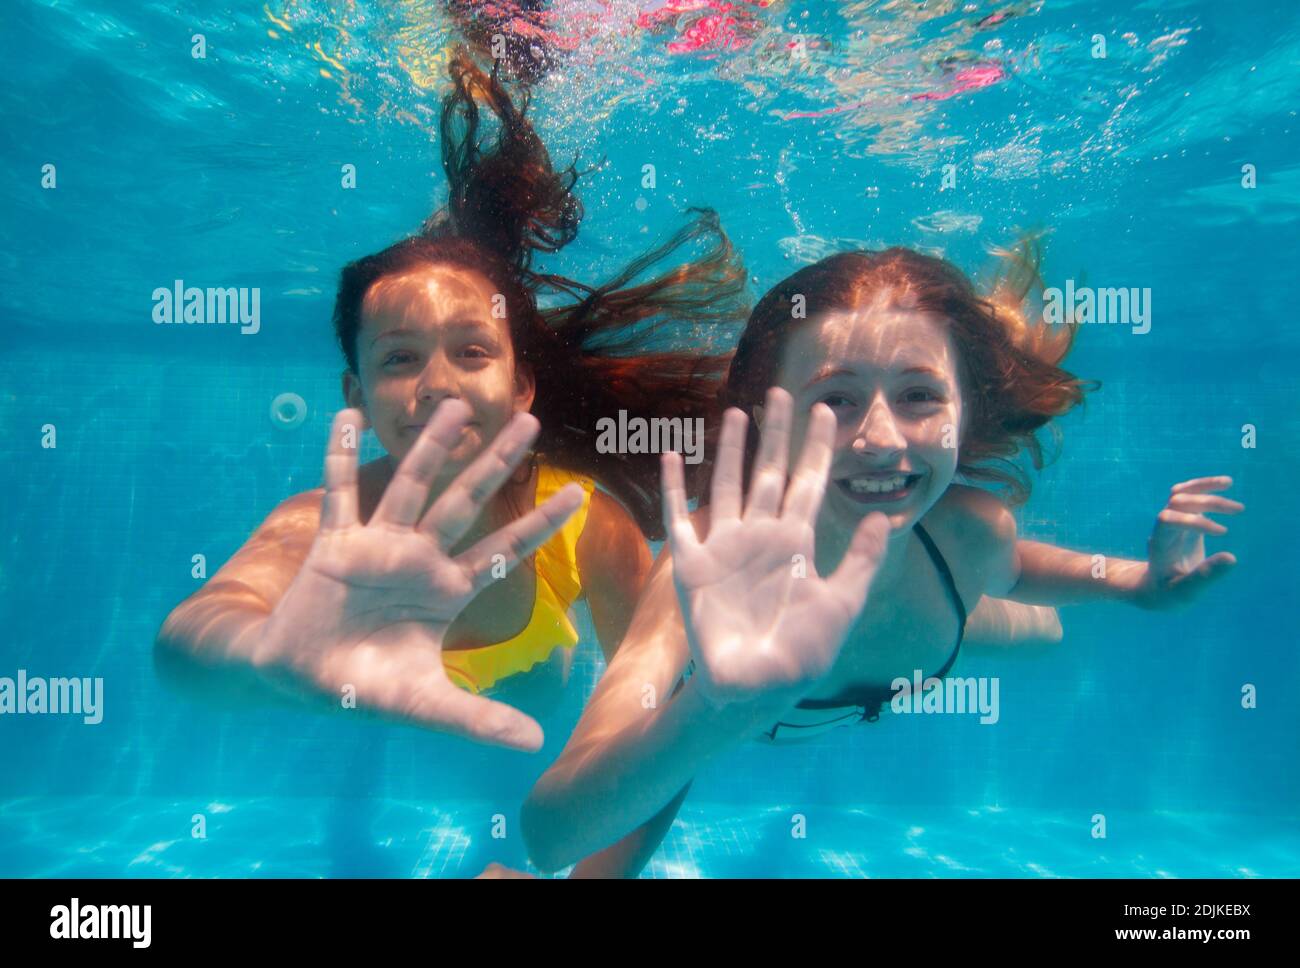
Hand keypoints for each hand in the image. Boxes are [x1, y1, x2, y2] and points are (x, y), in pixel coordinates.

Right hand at [252, 399, 583, 750]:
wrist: (296, 681)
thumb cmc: (362, 688)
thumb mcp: (426, 704)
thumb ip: (477, 719)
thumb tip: (535, 744)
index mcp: (446, 590)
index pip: (504, 549)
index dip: (539, 522)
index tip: (577, 491)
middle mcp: (418, 558)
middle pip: (466, 501)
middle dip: (495, 462)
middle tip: (530, 419)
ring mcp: (376, 546)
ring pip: (409, 484)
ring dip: (430, 447)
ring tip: (455, 405)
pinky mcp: (333, 544)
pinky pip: (337, 492)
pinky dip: (337, 455)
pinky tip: (344, 414)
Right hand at [660, 388, 890, 712]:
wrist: (756, 687)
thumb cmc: (803, 652)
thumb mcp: (843, 604)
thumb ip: (863, 560)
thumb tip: (888, 516)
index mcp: (796, 542)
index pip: (808, 482)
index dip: (817, 447)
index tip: (825, 411)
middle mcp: (761, 536)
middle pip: (769, 472)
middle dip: (777, 434)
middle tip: (781, 393)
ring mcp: (725, 547)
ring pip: (729, 484)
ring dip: (732, 450)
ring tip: (738, 412)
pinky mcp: (692, 564)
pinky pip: (680, 517)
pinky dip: (674, 486)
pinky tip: (672, 455)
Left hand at [1136, 476, 1242, 609]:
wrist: (1154, 589)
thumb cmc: (1167, 594)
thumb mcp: (1185, 592)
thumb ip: (1204, 577)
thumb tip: (1232, 558)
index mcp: (1160, 544)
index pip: (1168, 519)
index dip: (1194, 521)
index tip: (1222, 532)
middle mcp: (1163, 528)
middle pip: (1176, 501)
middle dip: (1206, 502)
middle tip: (1238, 510)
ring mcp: (1172, 522)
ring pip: (1181, 493)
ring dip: (1203, 487)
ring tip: (1229, 483)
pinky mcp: (1183, 520)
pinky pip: (1189, 496)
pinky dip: (1204, 487)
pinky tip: (1225, 483)